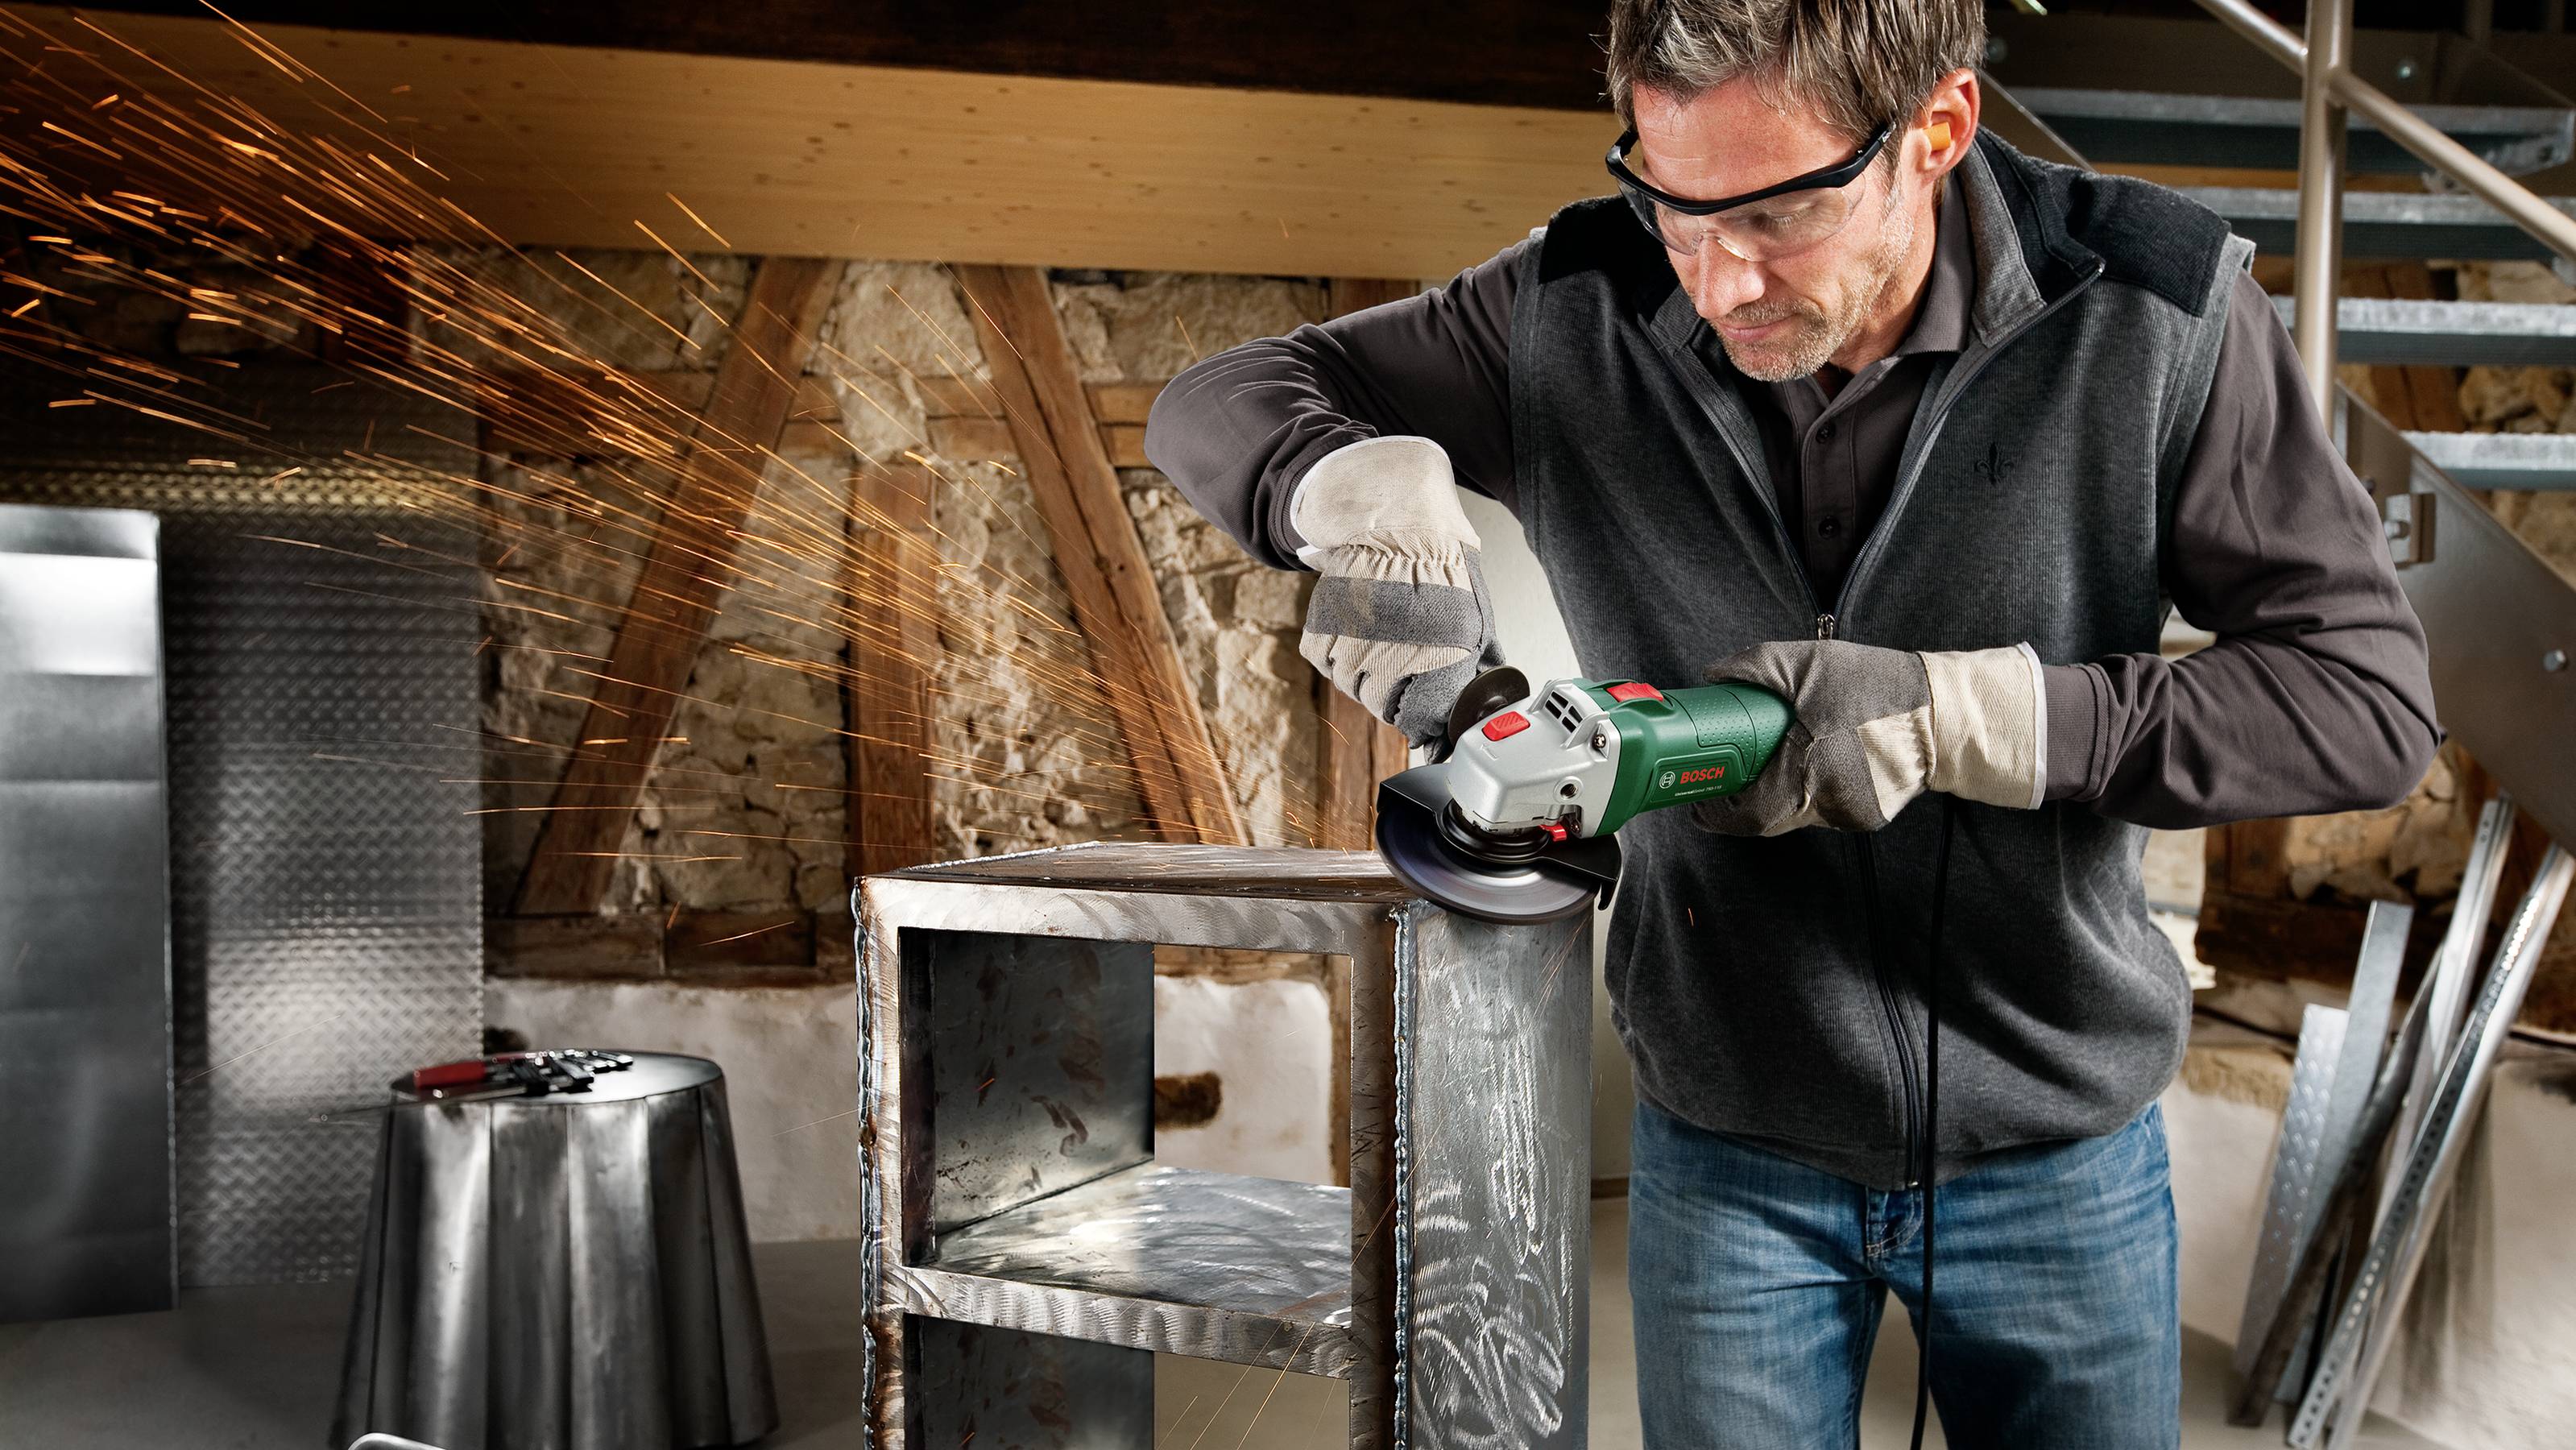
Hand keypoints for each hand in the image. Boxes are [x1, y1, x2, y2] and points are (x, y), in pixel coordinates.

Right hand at [1293, 436, 1500, 745]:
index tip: (1430, 732)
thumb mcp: (1475, 611)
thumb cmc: (1439, 559)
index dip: (1427, 730)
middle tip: (1408, 676)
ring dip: (1368, 678)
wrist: (1393, 514)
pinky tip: (1360, 630)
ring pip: (1355, 690)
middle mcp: (1392, 654)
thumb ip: (1480, 659)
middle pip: (1387, 711)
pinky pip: (1328, 664)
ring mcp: (1353, 643)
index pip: (1424, 722)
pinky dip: (1340, 656)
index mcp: (1438, 655)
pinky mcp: (1323, 630)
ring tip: (1383, 643)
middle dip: (1399, 702)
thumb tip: (1490, 693)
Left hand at [1691, 638, 2042, 835]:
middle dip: (1745, 795)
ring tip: (1779, 753)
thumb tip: (1716, 676)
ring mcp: (1849, 815)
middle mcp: (1827, 806)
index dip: (1716, 808)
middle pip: (1767, 818)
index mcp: (1807, 777)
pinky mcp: (1867, 816)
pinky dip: (1810, 787)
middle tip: (1732, 768)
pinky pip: (1822, 807)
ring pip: (1794, 813)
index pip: (1746, 815)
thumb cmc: (1878, 688)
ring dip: (1778, 790)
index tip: (1703, 790)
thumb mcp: (1809, 664)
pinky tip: (1816, 757)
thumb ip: (1756, 667)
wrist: (1945, 713)